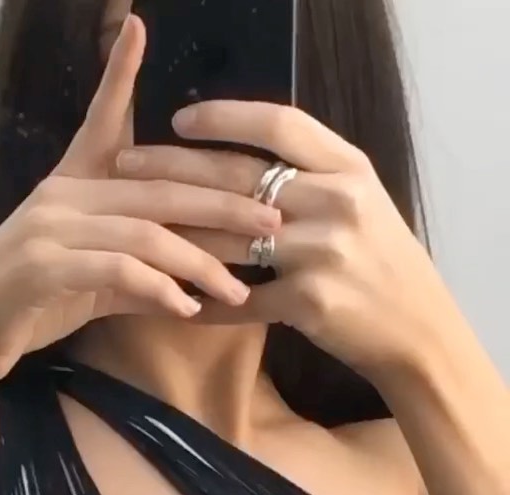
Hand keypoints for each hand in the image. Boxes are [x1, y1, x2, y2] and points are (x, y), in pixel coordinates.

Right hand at [0, 21, 280, 391]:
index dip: (119, 76)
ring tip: (239, 289)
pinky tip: (187, 308)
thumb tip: (186, 280)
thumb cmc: (29, 304)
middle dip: (223, 203)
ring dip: (200, 262)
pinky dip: (158, 289)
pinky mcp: (44, 267)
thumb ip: (135, 268)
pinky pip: (116, 269)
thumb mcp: (90, 280)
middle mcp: (63, 195)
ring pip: (144, 232)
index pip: (104, 121)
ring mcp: (51, 228)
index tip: (138, 28)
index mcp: (72, 184)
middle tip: (274, 220)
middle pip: (158, 189)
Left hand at [117, 99, 452, 388]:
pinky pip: (241, 300)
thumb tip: (245, 157)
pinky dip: (207, 303)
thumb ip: (311, 176)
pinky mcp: (309, 303)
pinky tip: (177, 301)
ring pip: (230, 239)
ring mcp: (322, 253)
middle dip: (173, 171)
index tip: (178, 118)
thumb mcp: (361, 202)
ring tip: (138, 233)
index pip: (278, 124)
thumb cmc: (381, 262)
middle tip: (126, 167)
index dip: (223, 118)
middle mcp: (336, 203)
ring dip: (179, 237)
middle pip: (238, 177)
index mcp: (348, 169)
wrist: (415, 329)